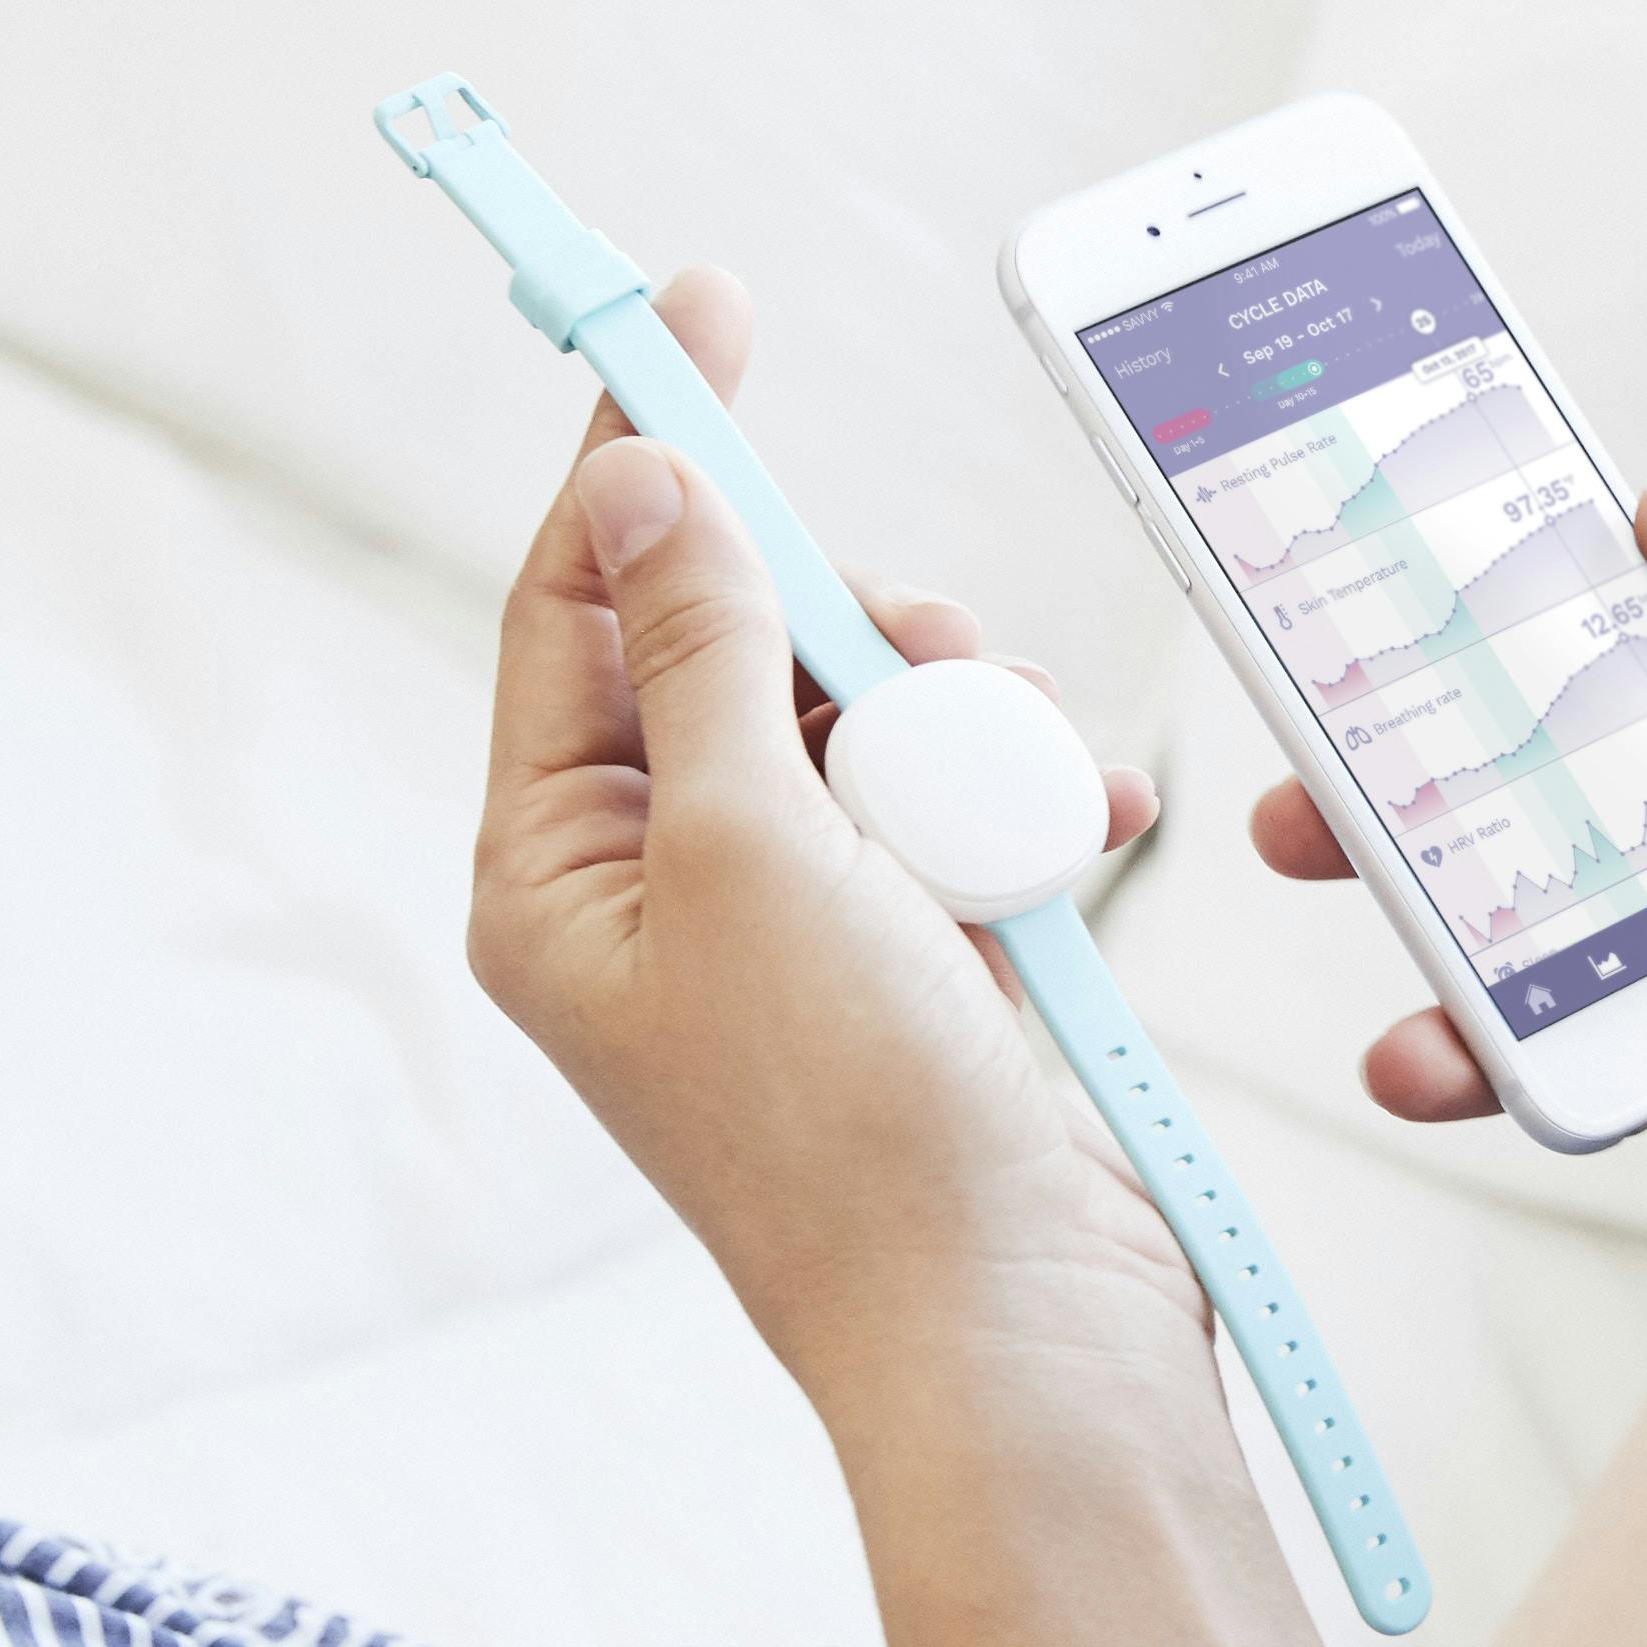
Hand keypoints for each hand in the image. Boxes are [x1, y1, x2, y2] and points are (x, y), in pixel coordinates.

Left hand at [469, 267, 1188, 1387]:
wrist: (1018, 1336)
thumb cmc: (856, 1128)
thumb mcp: (755, 849)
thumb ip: (706, 650)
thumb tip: (643, 482)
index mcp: (559, 874)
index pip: (575, 604)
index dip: (642, 452)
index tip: (699, 310)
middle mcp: (662, 898)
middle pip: (749, 648)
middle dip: (864, 634)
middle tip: (940, 665)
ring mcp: (798, 937)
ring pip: (878, 725)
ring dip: (966, 734)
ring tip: (1028, 803)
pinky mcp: (922, 969)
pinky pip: (965, 817)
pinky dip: (1028, 814)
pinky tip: (1087, 841)